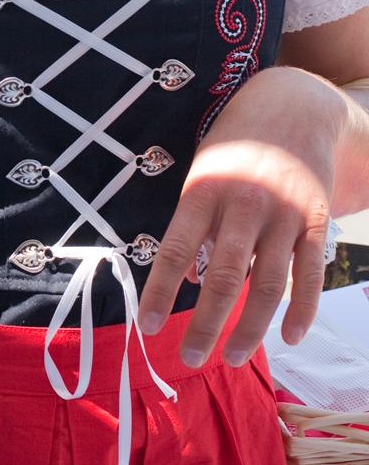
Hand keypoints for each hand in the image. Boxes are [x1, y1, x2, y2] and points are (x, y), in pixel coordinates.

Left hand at [137, 66, 345, 366]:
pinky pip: (309, 274)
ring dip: (250, 327)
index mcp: (203, 189)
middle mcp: (242, 203)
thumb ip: (195, 222)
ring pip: (266, 284)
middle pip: (221, 276)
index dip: (161, 291)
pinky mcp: (315, 220)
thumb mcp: (203, 171)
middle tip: (190, 358)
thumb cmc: (235, 145)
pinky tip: (289, 336)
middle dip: (204, 324)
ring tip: (232, 356)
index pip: (175, 249)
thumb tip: (186, 278)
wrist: (294, 106)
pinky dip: (301, 310)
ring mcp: (282, 213)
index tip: (148, 326)